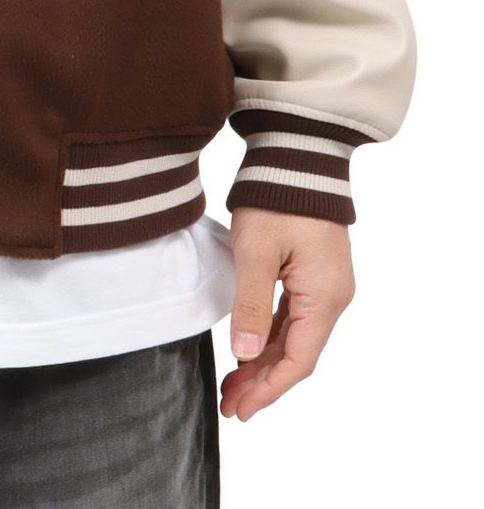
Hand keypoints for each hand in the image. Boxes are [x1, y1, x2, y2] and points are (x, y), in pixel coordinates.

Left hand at [221, 207, 354, 421]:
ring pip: (294, 337)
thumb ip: (251, 305)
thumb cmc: (276, 199)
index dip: (268, 389)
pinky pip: (293, 316)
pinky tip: (248, 349)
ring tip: (233, 385)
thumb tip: (244, 355)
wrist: (297, 154)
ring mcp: (324, 285)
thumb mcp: (256, 252)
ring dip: (264, 361)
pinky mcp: (313, 272)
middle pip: (297, 353)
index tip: (241, 409)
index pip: (298, 361)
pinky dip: (270, 336)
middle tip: (230, 405)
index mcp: (324, 298)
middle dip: (263, 382)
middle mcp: (332, 297)